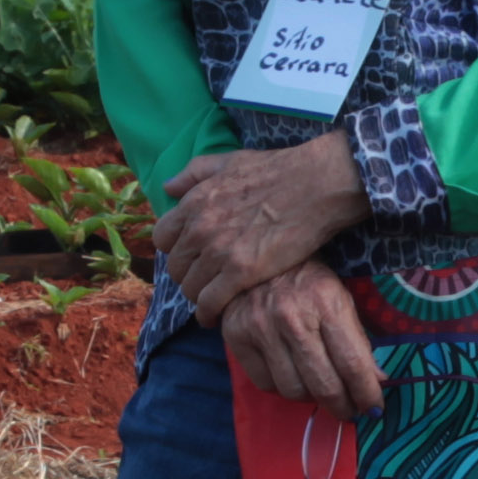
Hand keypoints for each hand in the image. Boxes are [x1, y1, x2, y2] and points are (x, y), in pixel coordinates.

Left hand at [159, 133, 366, 319]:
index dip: (174, 248)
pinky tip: (214, 317)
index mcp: (194, 202)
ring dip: (198, 296)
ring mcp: (219, 252)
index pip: (162, 238)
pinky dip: (208, 313)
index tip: (189, 255)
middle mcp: (200, 228)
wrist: (315, 185)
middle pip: (175, 267)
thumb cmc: (277, 170)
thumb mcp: (229, 161)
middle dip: (186, 276)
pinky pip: (209, 303)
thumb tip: (168, 187)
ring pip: (190, 288)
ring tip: (211, 299)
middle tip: (203, 280)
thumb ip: (194, 173)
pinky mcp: (241, 273)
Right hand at [220, 261, 383, 420]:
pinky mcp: (236, 337)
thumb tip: (377, 381)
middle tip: (349, 410)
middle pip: (324, 384)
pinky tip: (292, 377)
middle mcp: (292, 317)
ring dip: (311, 399)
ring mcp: (261, 328)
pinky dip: (282, 388)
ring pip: (293, 390)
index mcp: (326, 303)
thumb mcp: (340, 299)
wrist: (255, 256)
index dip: (366, 393)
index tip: (374, 408)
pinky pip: (265, 384)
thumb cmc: (307, 279)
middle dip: (342, 406)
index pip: (352, 363)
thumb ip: (358, 340)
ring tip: (319, 391)